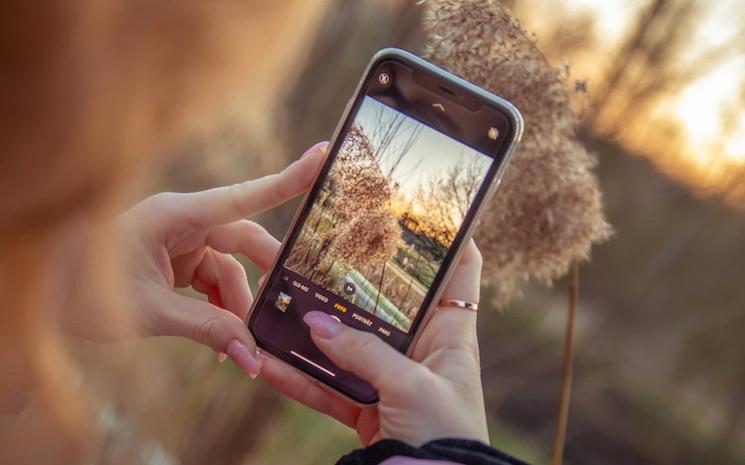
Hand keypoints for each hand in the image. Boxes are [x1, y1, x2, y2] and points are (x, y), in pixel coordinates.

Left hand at [63, 142, 326, 376]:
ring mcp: (181, 240)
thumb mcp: (149, 312)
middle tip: (288, 308)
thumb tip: (250, 354)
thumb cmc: (83, 292)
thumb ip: (205, 328)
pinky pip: (212, 281)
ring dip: (238, 306)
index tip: (322, 155)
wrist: (44, 295)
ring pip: (230, 268)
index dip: (287, 179)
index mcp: (176, 214)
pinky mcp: (176, 259)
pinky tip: (222, 341)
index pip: (243, 197)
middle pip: (245, 240)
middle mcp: (184, 220)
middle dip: (265, 277)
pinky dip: (220, 308)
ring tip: (239, 348)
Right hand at [260, 240, 488, 445]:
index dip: (448, 236)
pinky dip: (302, 377)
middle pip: (388, 302)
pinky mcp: (367, 408)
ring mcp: (391, 379)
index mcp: (450, 335)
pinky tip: (272, 362)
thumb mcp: (410, 386)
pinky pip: (330, 386)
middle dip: (356, 280)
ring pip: (349, 344)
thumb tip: (317, 323)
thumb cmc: (446, 436)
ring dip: (316, 331)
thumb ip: (363, 353)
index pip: (459, 271)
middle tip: (325, 250)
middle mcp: (421, 350)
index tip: (422, 205)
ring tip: (284, 303)